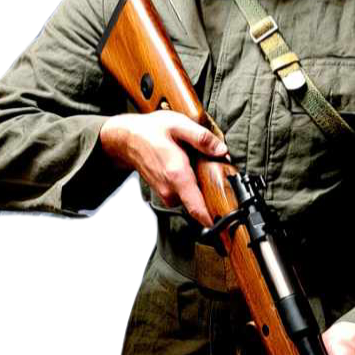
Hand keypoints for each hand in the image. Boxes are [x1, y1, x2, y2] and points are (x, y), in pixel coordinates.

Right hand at [100, 110, 227, 226]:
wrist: (127, 139)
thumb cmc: (151, 131)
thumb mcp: (178, 125)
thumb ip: (201, 138)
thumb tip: (221, 150)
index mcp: (177, 175)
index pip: (197, 209)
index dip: (214, 221)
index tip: (227, 229)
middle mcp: (170, 189)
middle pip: (201, 203)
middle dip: (213, 193)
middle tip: (217, 175)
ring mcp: (166, 193)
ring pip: (193, 198)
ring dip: (201, 187)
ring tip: (198, 166)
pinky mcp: (164, 193)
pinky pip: (184, 194)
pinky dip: (191, 185)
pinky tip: (187, 168)